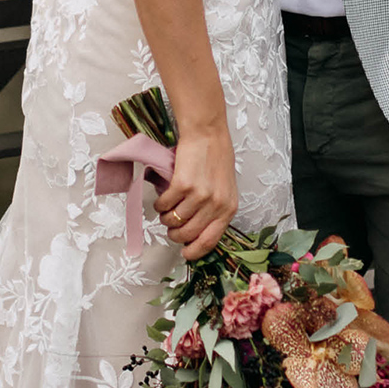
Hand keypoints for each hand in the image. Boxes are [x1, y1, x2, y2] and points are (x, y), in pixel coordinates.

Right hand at [154, 126, 237, 260]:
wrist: (207, 134)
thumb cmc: (216, 159)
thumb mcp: (225, 189)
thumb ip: (216, 210)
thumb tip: (197, 232)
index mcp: (228, 208)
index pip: (210, 241)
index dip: (194, 251)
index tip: (184, 253)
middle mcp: (215, 205)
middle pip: (187, 234)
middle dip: (175, 234)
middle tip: (171, 225)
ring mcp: (199, 195)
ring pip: (173, 221)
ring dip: (165, 217)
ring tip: (166, 208)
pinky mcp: (182, 185)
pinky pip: (164, 205)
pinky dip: (159, 204)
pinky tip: (162, 198)